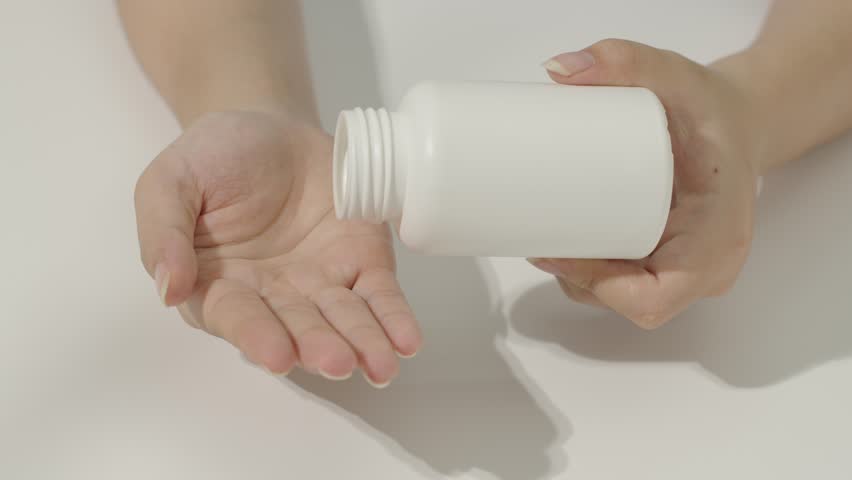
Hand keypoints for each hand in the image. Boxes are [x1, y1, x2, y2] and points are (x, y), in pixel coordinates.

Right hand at [134, 109, 421, 385]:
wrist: (269, 127)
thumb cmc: (213, 156)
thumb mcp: (169, 182)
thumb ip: (163, 232)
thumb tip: (167, 288)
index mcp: (220, 285)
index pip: (238, 317)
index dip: (257, 335)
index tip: (277, 355)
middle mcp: (273, 296)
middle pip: (298, 326)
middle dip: (319, 346)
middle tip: (337, 362)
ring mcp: (321, 282)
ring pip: (344, 319)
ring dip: (363, 343)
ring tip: (382, 364)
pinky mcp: (361, 262)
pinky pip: (379, 294)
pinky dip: (394, 318)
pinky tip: (407, 341)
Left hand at [530, 39, 762, 327]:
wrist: (740, 124)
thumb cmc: (715, 110)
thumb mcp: (678, 77)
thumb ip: (627, 61)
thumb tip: (558, 70)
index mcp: (717, 237)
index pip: (651, 297)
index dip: (598, 286)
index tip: (555, 251)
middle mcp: (709, 267)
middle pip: (630, 301)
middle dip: (577, 277)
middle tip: (538, 235)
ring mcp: (692, 272)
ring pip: (625, 298)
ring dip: (582, 280)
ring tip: (547, 238)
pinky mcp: (674, 265)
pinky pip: (631, 286)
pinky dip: (596, 274)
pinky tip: (567, 248)